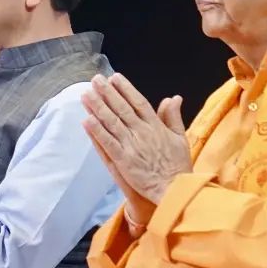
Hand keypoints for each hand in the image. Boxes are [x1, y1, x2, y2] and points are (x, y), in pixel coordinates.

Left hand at [81, 74, 188, 217]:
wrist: (176, 189)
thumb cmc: (178, 166)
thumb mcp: (180, 137)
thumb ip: (173, 117)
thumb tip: (174, 97)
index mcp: (156, 126)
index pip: (139, 102)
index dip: (126, 89)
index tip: (115, 77)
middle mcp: (142, 132)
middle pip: (121, 108)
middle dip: (107, 92)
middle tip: (95, 80)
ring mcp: (131, 146)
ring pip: (111, 122)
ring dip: (97, 107)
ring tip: (86, 94)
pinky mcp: (123, 160)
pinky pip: (107, 143)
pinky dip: (97, 131)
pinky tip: (86, 120)